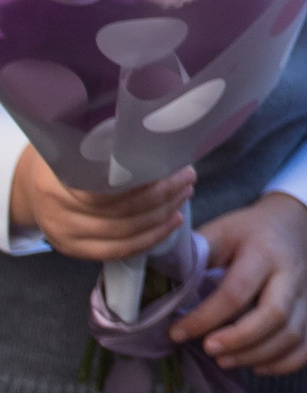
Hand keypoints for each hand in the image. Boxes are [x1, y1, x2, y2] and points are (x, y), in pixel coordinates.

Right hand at [8, 150, 191, 260]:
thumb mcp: (76, 143)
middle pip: (120, 212)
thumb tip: (160, 141)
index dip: (146, 180)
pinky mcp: (74, 251)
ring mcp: (64, 235)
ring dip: (162, 216)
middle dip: (163, 195)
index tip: (173, 163)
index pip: (108, 188)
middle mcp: (57, 211)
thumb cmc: (64, 157)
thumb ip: (107, 146)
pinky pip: (119, 251)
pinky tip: (171, 222)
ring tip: (184, 195)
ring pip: (124, 233)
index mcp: (57, 179)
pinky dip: (150, 238)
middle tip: (187, 177)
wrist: (32, 185)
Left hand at [171, 192, 306, 375]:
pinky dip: (286, 364)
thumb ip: (196, 254)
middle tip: (208, 349)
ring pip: (293, 335)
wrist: (297, 227)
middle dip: (238, 339)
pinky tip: (258, 366)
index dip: (205, 317)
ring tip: (224, 360)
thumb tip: (161, 283)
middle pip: (275, 315)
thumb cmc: (249, 233)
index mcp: (264, 252)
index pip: (237, 290)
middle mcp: (292, 275)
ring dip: (256, 355)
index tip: (176, 332)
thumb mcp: (221, 231)